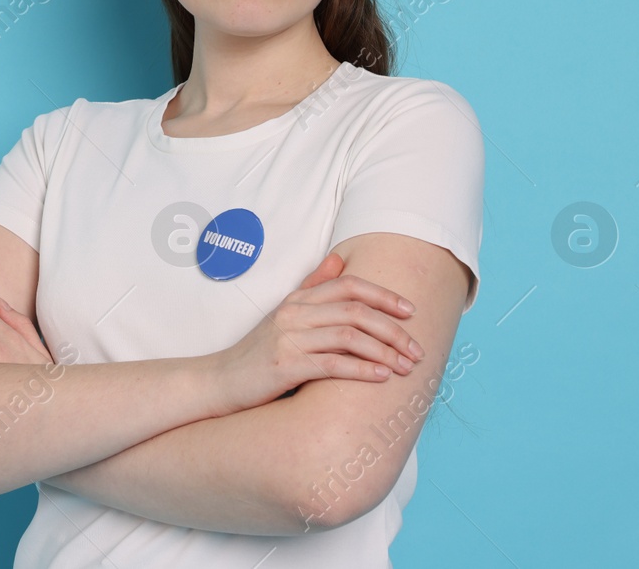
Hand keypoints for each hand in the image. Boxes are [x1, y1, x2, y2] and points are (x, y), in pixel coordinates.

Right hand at [212, 251, 424, 411]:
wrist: (221, 380)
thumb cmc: (259, 352)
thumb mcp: (286, 314)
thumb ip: (313, 287)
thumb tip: (339, 259)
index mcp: (298, 299)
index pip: (348, 285)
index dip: (384, 295)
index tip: (411, 311)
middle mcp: (294, 313)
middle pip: (355, 310)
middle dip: (393, 329)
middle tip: (416, 348)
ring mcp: (288, 338)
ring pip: (348, 336)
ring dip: (384, 352)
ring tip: (405, 367)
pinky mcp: (284, 366)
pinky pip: (332, 364)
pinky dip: (362, 370)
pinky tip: (381, 377)